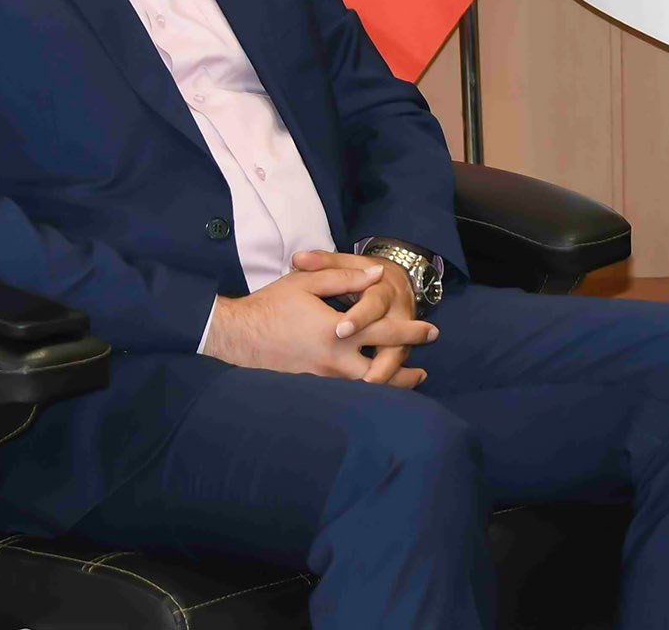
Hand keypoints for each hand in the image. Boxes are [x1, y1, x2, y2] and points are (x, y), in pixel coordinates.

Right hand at [201, 260, 434, 385]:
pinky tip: (373, 386)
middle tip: (425, 371)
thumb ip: (345, 278)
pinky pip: (345, 392)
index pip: (385, 332)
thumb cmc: (270, 305)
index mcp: (336, 331)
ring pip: (365, 388)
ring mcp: (321, 377)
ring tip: (406, 383)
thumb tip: (378, 275)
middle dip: (406, 372)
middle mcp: (333, 359)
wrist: (235, 335)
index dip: (412, 331)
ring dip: (388, 385)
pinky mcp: (310, 385)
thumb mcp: (307, 282)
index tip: (433, 330)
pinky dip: (365, 390)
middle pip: (381, 372)